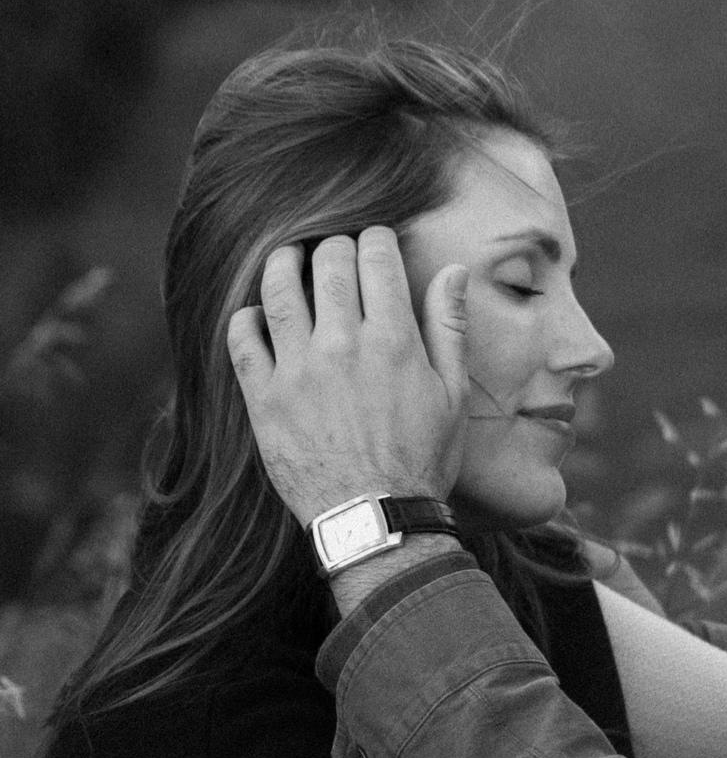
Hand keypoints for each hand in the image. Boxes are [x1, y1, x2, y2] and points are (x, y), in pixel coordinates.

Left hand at [228, 228, 469, 526]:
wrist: (375, 520)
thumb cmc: (422, 459)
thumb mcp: (452, 393)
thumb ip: (449, 326)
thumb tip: (454, 270)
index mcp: (391, 339)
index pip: (376, 258)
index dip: (376, 238)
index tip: (376, 241)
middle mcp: (341, 345)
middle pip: (328, 264)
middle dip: (334, 246)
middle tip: (336, 251)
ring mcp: (297, 370)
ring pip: (279, 291)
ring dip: (283, 264)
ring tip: (288, 258)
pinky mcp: (265, 399)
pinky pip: (242, 342)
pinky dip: (245, 319)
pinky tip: (255, 315)